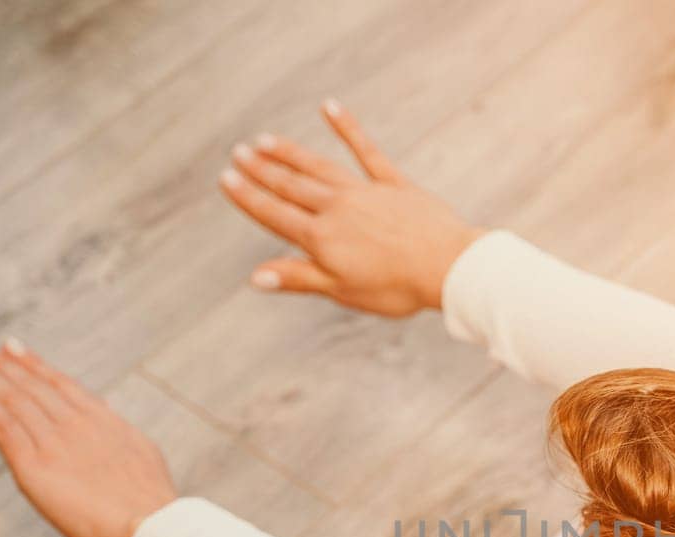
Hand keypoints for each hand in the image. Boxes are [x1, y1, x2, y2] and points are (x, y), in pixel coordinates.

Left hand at [0, 338, 177, 536]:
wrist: (148, 525)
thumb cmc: (152, 500)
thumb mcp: (142, 452)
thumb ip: (117, 430)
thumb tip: (106, 410)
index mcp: (103, 420)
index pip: (61, 384)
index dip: (33, 364)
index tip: (12, 346)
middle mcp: (76, 424)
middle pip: (32, 386)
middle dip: (2, 363)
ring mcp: (54, 443)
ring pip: (14, 400)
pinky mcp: (34, 467)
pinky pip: (3, 426)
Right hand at [220, 99, 484, 315]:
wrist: (447, 267)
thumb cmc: (396, 287)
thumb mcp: (342, 290)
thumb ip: (299, 278)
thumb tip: (254, 277)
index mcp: (322, 238)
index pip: (275, 214)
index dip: (249, 197)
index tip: (226, 178)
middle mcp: (337, 208)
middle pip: (292, 186)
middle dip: (262, 170)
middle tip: (239, 152)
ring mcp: (365, 192)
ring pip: (318, 167)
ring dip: (290, 153)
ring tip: (266, 139)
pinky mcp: (393, 183)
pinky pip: (366, 151)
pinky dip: (347, 128)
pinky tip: (329, 108)